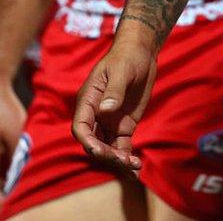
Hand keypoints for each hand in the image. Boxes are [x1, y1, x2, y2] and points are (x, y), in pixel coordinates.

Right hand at [0, 76, 26, 211]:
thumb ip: (18, 153)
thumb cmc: (2, 106)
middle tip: (18, 208)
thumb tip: (23, 172)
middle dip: (1, 199)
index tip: (8, 214)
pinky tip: (17, 174)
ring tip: (21, 195)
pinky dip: (3, 173)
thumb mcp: (16, 131)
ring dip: (2, 186)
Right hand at [72, 39, 155, 171]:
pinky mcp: (124, 126)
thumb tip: (106, 110)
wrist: (141, 54)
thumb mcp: (121, 71)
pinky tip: (137, 167)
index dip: (87, 141)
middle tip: (122, 160)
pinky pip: (122, 145)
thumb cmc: (126, 58)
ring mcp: (109, 122)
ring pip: (108, 147)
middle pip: (94, 142)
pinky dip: (127, 157)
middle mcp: (96, 115)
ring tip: (133, 166)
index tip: (97, 150)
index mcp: (88, 101)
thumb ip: (114, 90)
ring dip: (117, 159)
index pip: (81, 127)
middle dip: (105, 153)